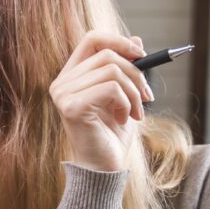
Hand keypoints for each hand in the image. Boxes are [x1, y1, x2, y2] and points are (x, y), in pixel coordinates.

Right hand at [49, 30, 152, 171]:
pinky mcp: (72, 107)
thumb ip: (125, 68)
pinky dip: (126, 102)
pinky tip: (124, 119)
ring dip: (134, 92)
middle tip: (147, 96)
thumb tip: (136, 40)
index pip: (92, 40)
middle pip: (107, 54)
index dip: (119, 41)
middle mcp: (62, 83)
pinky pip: (111, 88)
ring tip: (136, 112)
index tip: (142, 55)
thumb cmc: (111, 135)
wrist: (103, 168)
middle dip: (136, 73)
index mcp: (71, 77)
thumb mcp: (124, 95)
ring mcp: (63, 95)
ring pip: (112, 70)